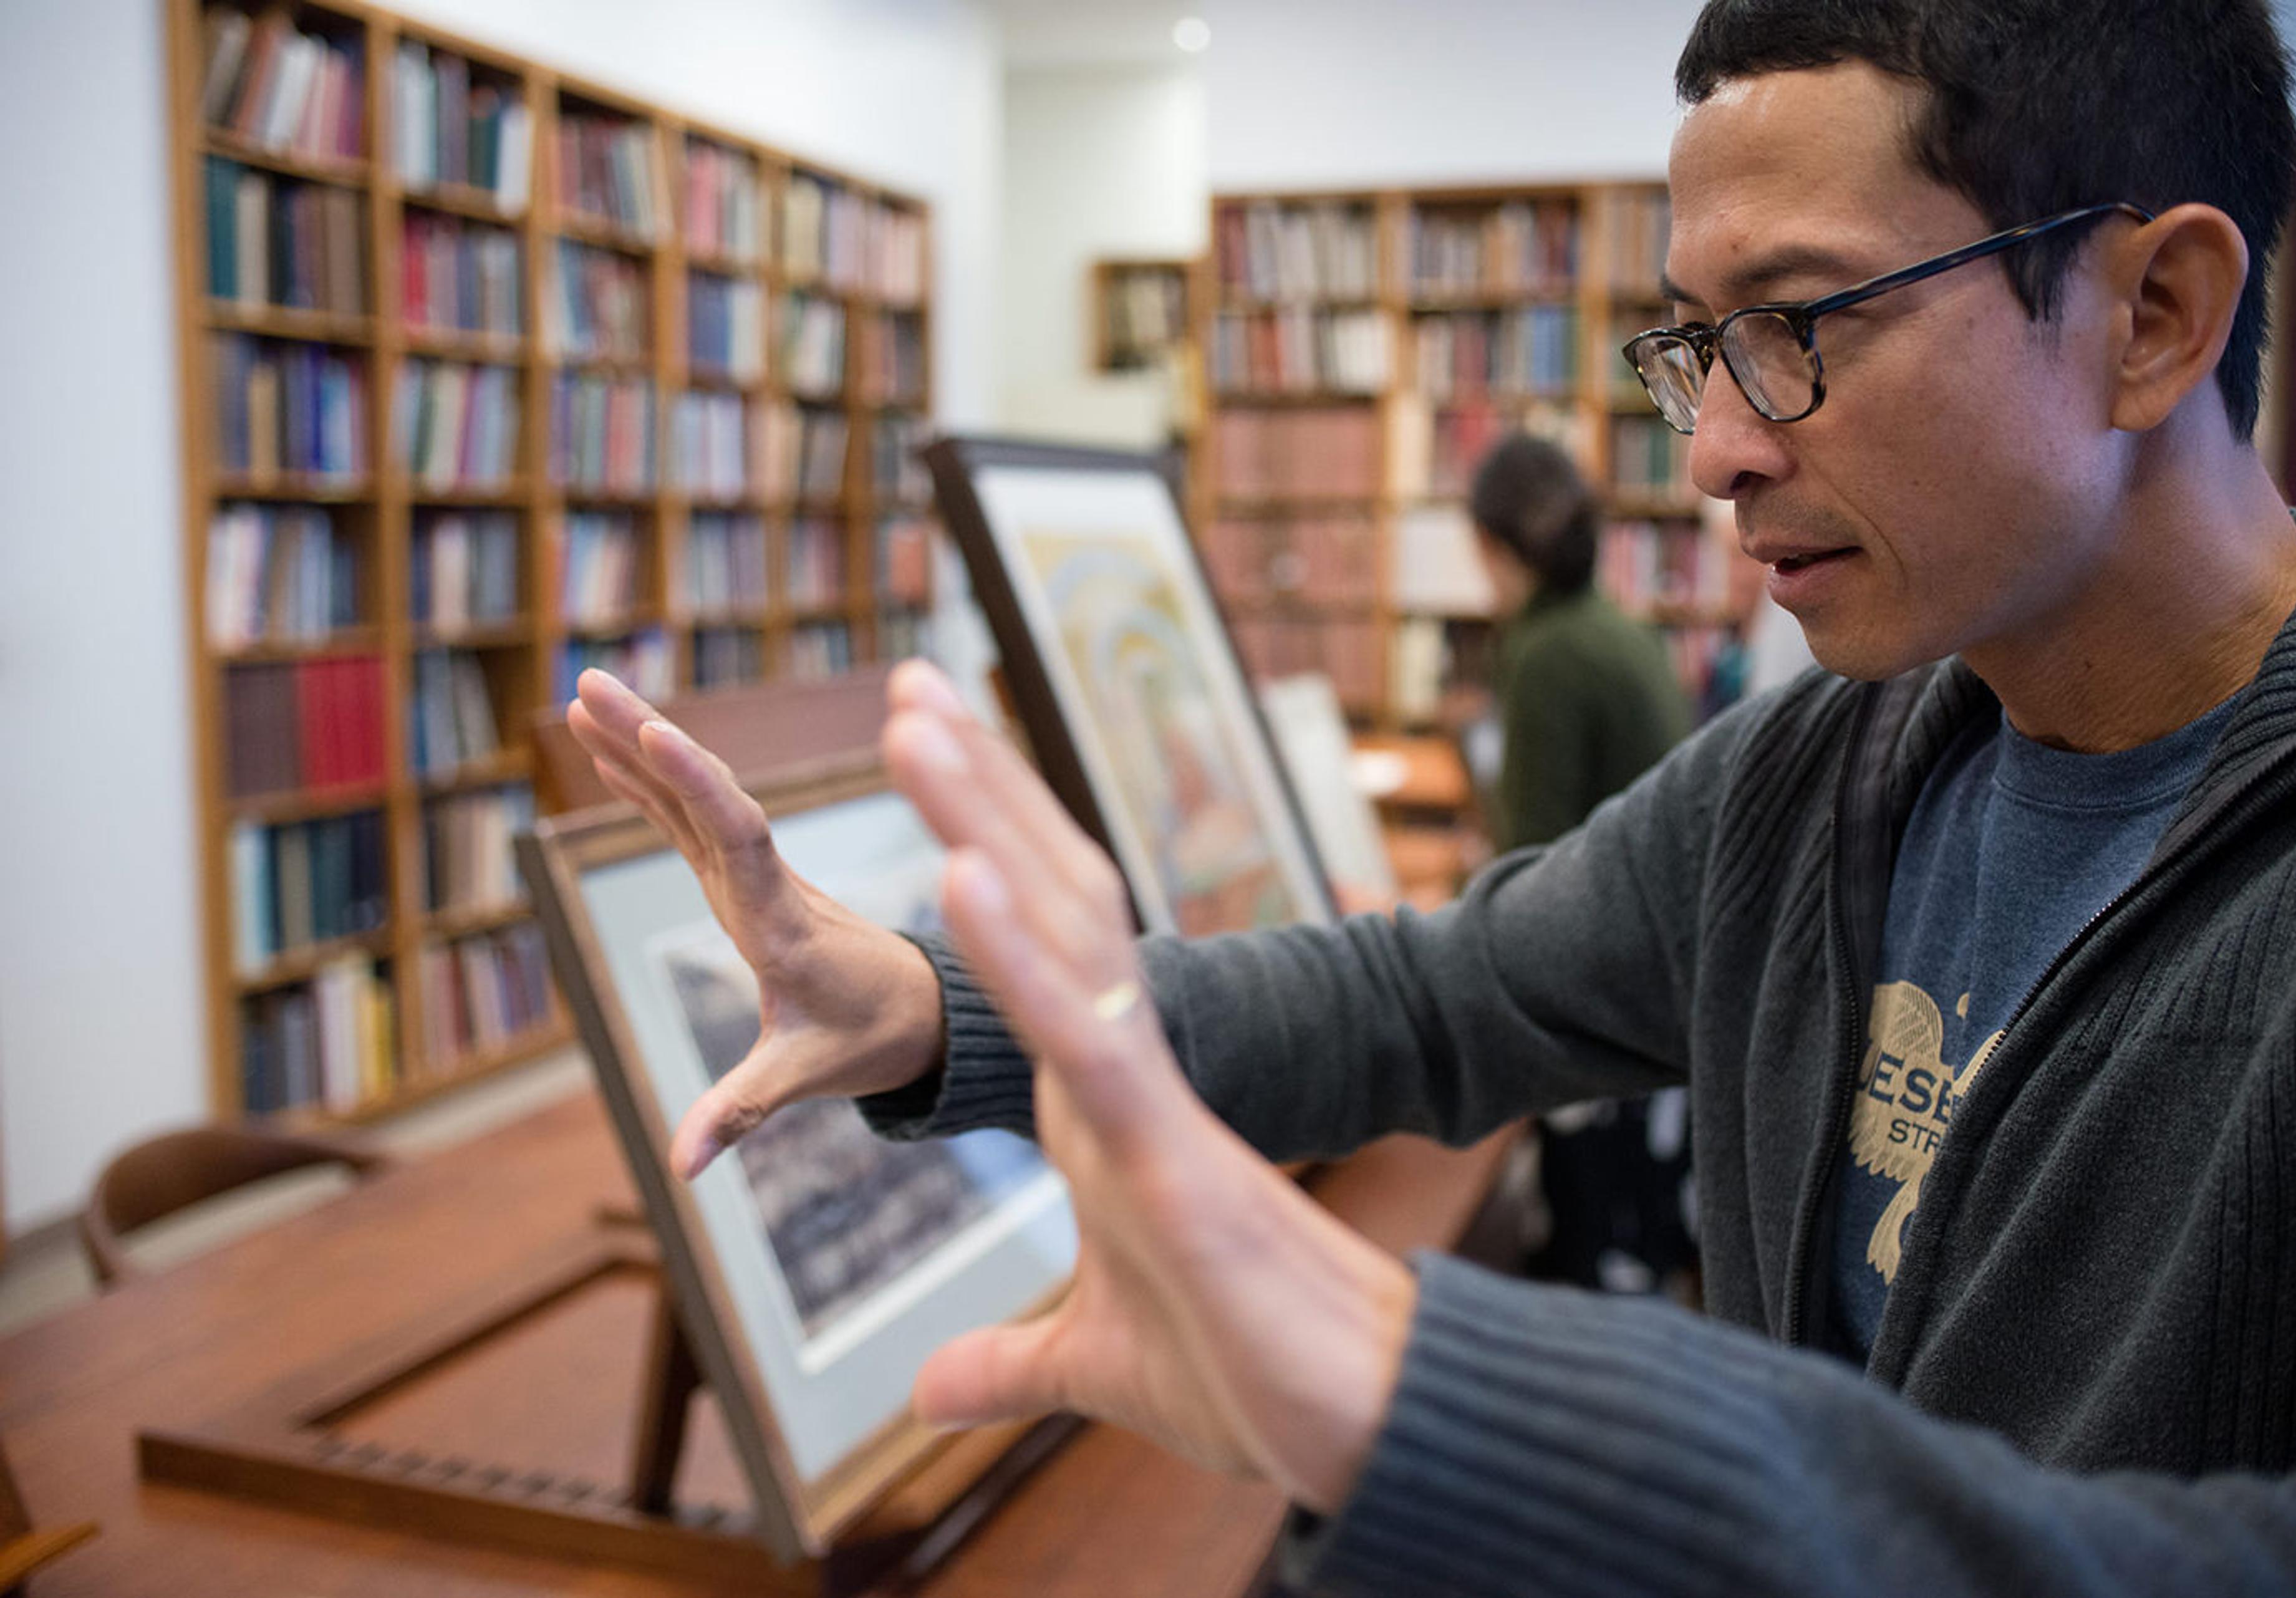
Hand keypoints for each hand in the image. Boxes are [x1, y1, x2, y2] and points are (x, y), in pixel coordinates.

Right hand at [565, 669, 945, 1177]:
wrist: (926, 1012)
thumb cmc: (870, 1039)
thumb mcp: (807, 1075)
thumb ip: (741, 1111)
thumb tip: (681, 1168)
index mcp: (782, 920)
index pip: (736, 833)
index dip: (693, 781)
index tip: (649, 730)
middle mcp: (768, 883)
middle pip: (706, 794)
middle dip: (648, 737)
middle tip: (589, 681)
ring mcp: (756, 875)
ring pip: (696, 796)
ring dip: (642, 746)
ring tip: (585, 693)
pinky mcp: (746, 880)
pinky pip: (695, 818)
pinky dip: (654, 783)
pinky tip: (612, 752)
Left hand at [880, 661, 1415, 1514]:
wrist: (1359, 1424)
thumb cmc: (1248, 1377)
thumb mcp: (1095, 1361)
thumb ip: (1010, 1361)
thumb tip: (926, 1395)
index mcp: (1095, 1102)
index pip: (1025, 946)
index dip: (979, 849)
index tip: (927, 762)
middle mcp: (1118, 1073)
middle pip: (1041, 900)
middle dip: (974, 789)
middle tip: (907, 681)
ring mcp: (1146, 1100)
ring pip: (1058, 934)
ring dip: (983, 823)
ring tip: (913, 721)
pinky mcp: (1170, 1151)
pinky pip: (1084, 1033)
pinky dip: (1019, 957)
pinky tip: (961, 873)